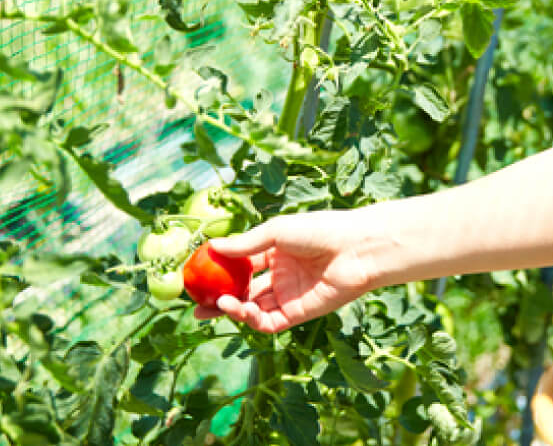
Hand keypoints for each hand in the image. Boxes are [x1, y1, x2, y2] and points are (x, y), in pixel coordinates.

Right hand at [194, 210, 379, 332]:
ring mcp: (289, 295)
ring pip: (254, 308)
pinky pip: (270, 321)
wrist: (356, 248)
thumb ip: (246, 245)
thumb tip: (212, 247)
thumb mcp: (277, 231)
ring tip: (218, 304)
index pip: (243, 265)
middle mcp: (281, 275)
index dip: (221, 272)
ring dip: (234, 309)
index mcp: (277, 252)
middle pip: (245, 291)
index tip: (198, 274)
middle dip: (220, 300)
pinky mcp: (299, 313)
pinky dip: (252, 319)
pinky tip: (240, 309)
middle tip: (196, 305)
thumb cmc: (320, 230)